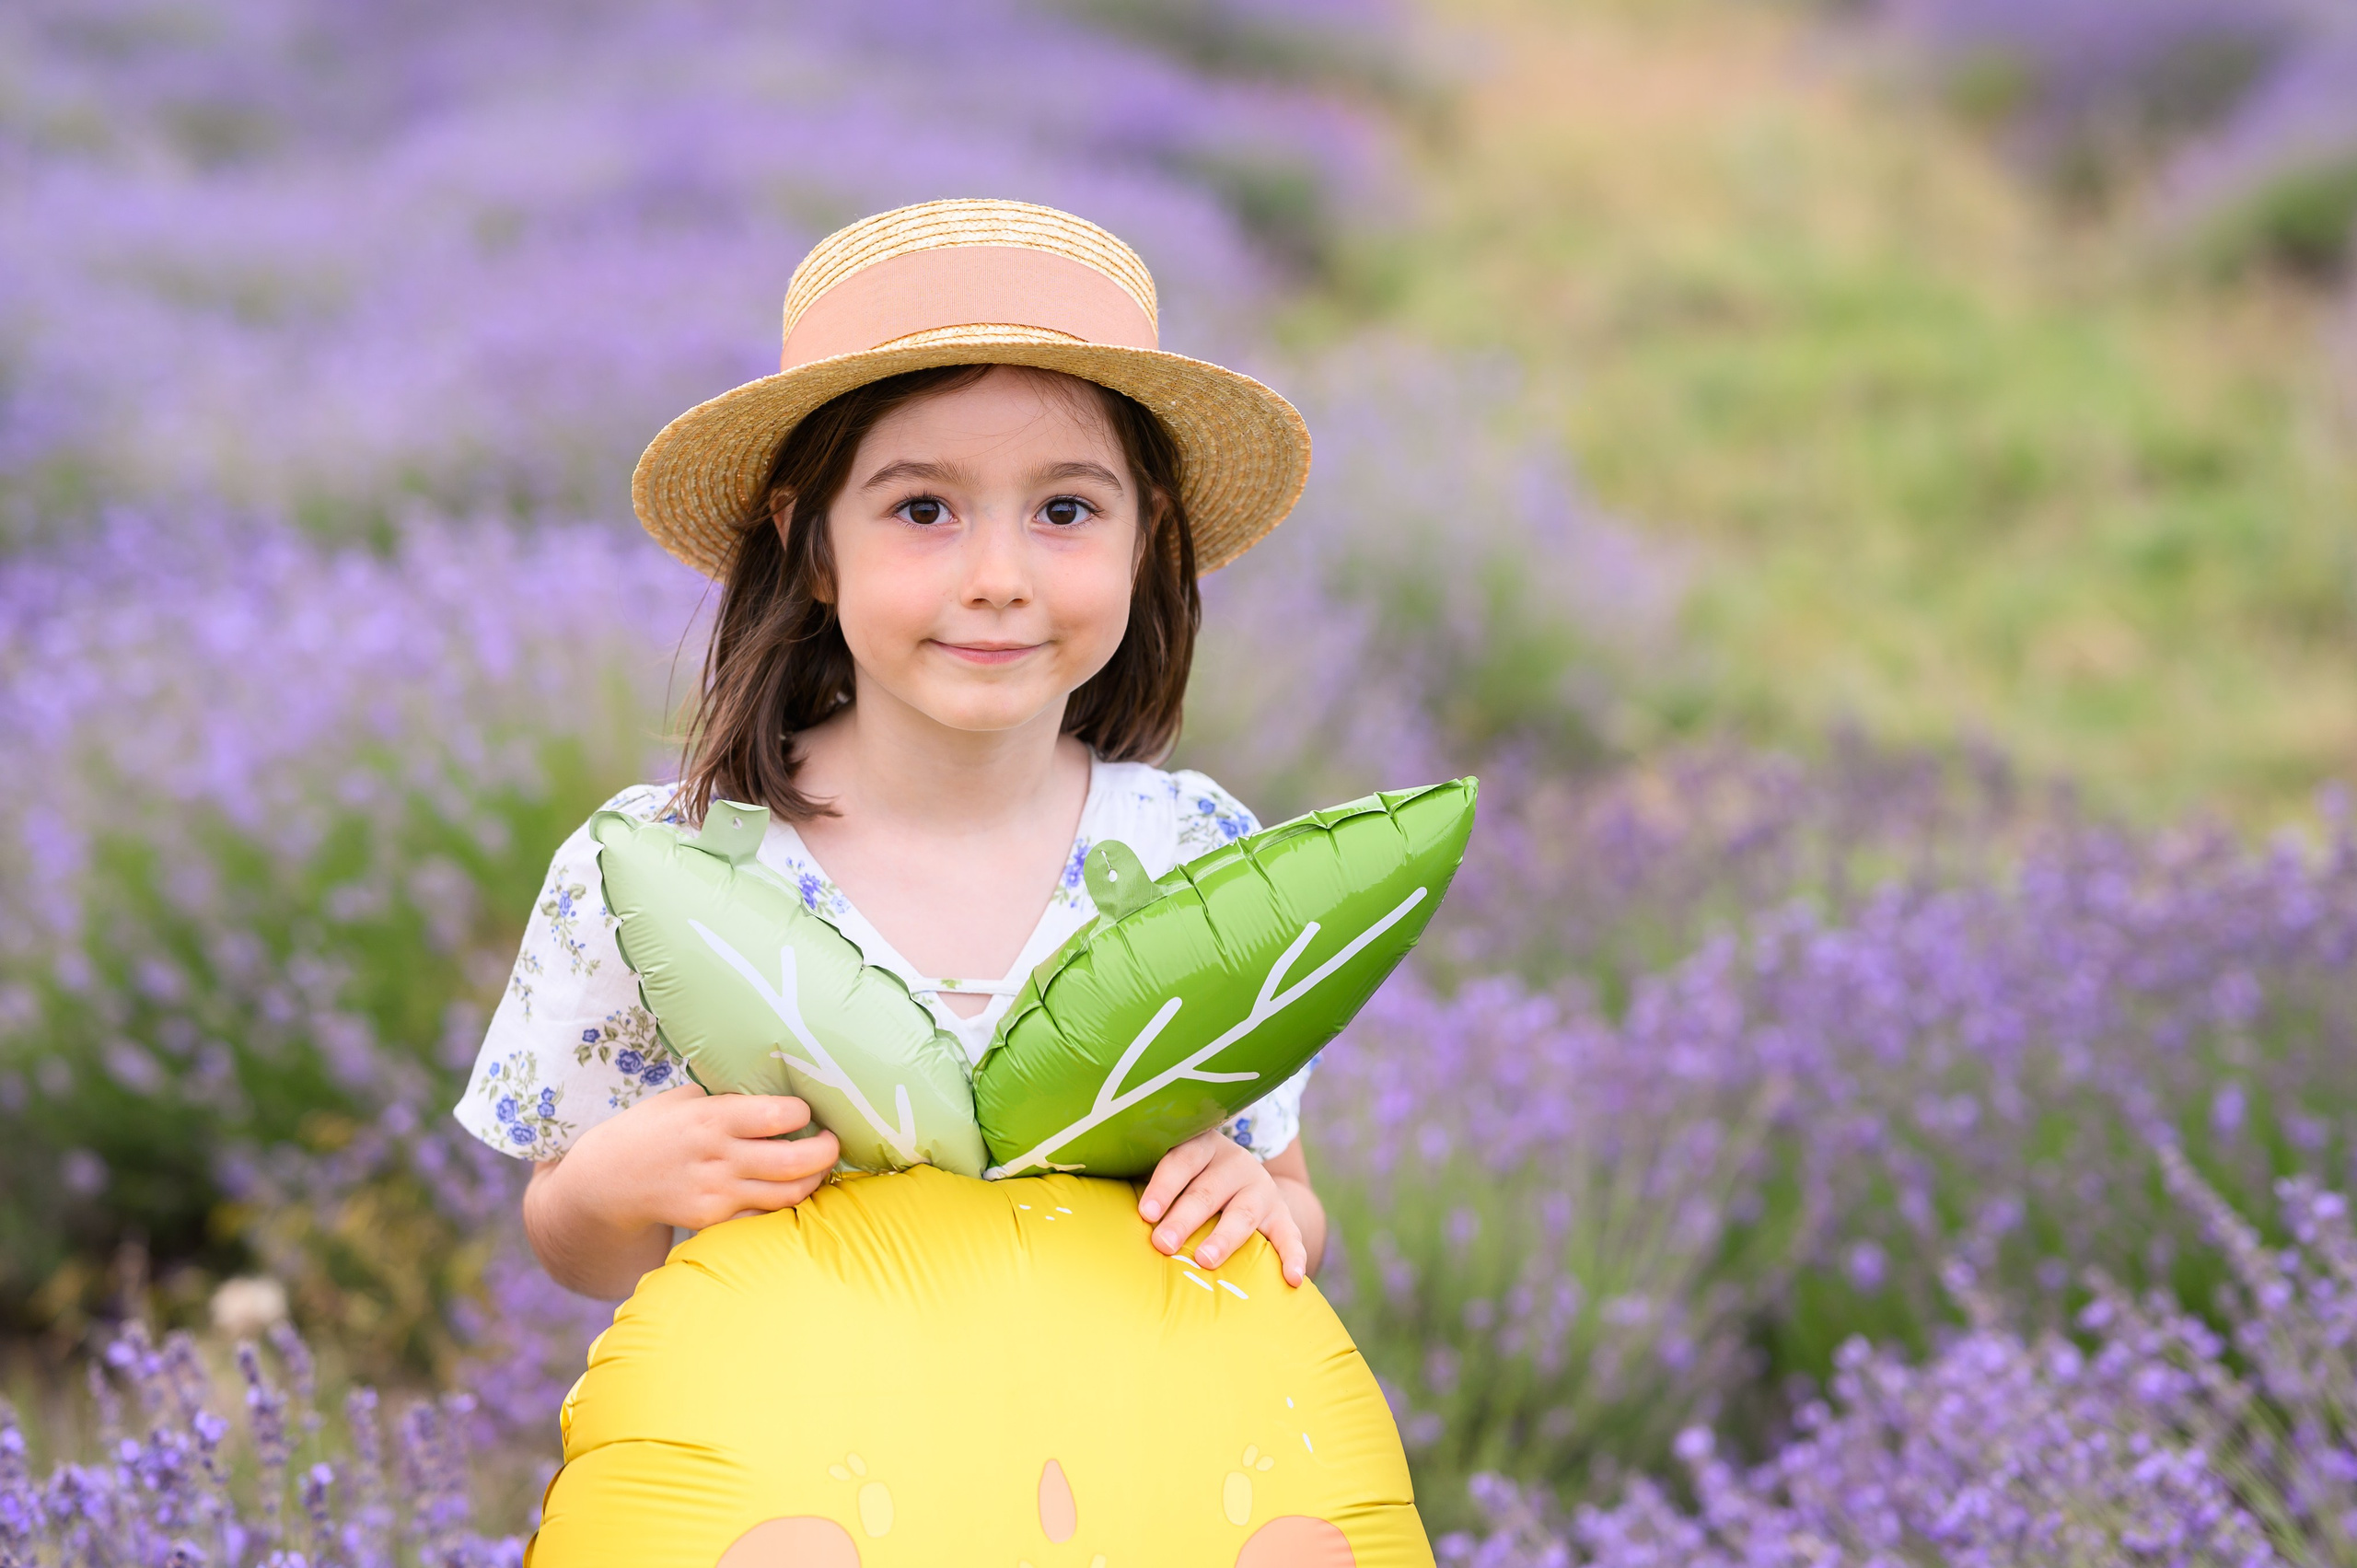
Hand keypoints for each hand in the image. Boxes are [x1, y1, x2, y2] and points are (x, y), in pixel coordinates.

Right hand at [571, 1082, 840, 1231]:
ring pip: (789, 1194)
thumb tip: (775, 1090)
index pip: (782, 1115)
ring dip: (814, 1180)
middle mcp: (718, 1157)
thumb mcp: (683, 1099)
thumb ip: (727, 1098)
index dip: (804, 1112)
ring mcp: (716, 1194)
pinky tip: (788, 1189)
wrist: (607, 1181)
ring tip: (817, 1166)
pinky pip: (764, 1217)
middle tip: (832, 1142)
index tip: (804, 1111)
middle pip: (796, 1160)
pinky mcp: (712, 1221)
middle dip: (827, 1151)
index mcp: (712, 1118)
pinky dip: (784, 1205)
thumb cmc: (650, 1129)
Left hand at [1138, 1129, 1309, 1286]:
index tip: (1145, 1212)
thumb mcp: (1174, 1171)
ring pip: (1243, 1212)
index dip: (1163, 1185)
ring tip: (1205, 1260)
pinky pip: (1289, 1236)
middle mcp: (1234, 1164)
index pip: (1181, 1160)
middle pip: (1207, 1191)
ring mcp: (1261, 1189)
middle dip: (1184, 1218)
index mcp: (1202, 1147)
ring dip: (1223, 1237)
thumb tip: (1102, 1213)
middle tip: (1162, 1243)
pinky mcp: (1281, 1214)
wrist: (1243, 1184)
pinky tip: (1291, 1279)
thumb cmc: (1188, 1182)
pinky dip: (1293, 1257)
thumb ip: (1149, 1186)